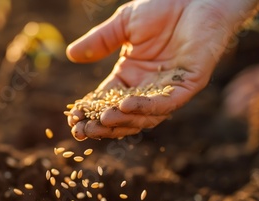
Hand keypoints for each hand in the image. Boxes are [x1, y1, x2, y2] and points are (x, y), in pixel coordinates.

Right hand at [66, 0, 258, 139]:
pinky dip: (146, 107)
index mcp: (131, 75)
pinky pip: (166, 103)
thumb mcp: (123, 24)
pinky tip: (126, 105)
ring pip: (145, 116)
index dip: (90, 110)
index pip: (106, 99)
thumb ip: (100, 41)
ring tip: (102, 120)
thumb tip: (70, 54)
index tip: (72, 118)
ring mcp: (169, 89)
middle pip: (123, 115)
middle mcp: (148, 87)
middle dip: (103, 125)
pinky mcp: (189, 85)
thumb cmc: (162, 6)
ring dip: (123, 121)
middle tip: (82, 130)